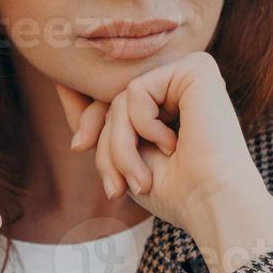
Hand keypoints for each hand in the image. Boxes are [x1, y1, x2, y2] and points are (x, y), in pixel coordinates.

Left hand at [56, 51, 272, 272]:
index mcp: (171, 103)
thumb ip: (99, 122)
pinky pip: (137, 89)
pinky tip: (172, 145)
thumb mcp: (124, 156)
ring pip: (122, 98)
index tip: (79, 145)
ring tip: (142, 180)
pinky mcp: (197, 68)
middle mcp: (182, 84)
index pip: (114, 99)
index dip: (88, 119)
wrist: (213, 204)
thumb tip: (59, 82)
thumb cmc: (177, 191)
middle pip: (115, 100)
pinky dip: (142, 125)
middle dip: (105, 145)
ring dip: (120, 147)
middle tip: (115, 188)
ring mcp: (190, 74)